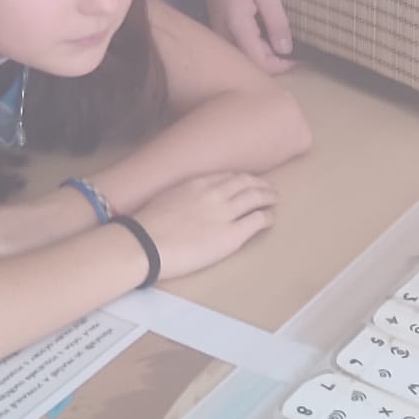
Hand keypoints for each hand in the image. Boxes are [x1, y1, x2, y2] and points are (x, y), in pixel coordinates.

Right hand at [129, 172, 276, 281]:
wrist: (144, 243)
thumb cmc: (147, 225)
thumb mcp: (166, 197)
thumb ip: (183, 195)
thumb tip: (186, 203)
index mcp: (198, 182)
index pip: (228, 176)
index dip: (241, 179)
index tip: (246, 182)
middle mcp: (215, 193)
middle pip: (246, 183)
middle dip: (260, 185)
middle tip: (268, 189)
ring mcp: (224, 213)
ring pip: (256, 197)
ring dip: (268, 197)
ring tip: (274, 200)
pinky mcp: (231, 235)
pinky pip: (257, 220)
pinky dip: (267, 217)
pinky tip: (270, 219)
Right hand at [196, 0, 294, 74]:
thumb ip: (277, 22)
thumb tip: (286, 50)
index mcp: (237, 28)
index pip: (260, 63)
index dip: (282, 66)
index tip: (302, 58)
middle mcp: (224, 35)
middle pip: (251, 62)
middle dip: (275, 60)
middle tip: (298, 48)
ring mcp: (220, 31)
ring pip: (245, 55)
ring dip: (266, 52)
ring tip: (285, 38)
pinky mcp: (220, 25)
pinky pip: (239, 44)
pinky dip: (256, 43)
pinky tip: (268, 30)